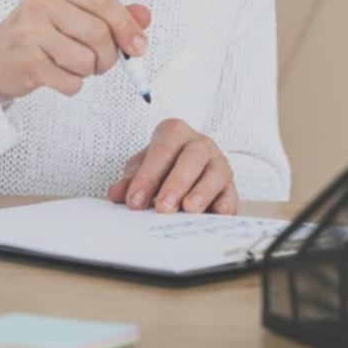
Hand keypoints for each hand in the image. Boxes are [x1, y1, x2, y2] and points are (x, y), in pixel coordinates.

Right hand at [0, 0, 150, 101]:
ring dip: (89, 70)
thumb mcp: (74, 13)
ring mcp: (30, 31)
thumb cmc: (41, 33)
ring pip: (86, 59)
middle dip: (109, 55)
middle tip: (101, 61)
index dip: (126, 25)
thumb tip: (143, 17)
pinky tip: (58, 75)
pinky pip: (71, 81)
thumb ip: (110, 13)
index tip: (138, 45)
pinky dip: (72, 84)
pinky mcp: (26, 62)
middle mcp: (40, 2)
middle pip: (98, 32)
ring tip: (75, 65)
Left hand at [106, 118, 235, 214]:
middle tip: (163, 207)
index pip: (163, 150)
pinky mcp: (230, 184)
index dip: (148, 175)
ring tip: (188, 209)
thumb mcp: (143, 167)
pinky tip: (216, 213)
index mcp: (174, 133)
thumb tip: (116, 193)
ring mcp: (218, 162)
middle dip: (177, 183)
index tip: (135, 200)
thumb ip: (131, 180)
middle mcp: (199, 143)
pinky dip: (225, 204)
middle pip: (192, 157)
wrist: (188, 165)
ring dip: (202, 192)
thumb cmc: (163, 165)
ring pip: (215, 173)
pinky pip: (231, 193)